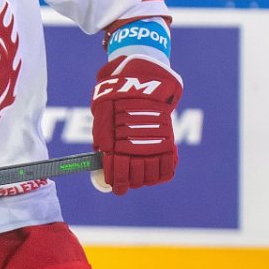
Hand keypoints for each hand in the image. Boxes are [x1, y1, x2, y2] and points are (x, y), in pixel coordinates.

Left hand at [91, 55, 182, 195]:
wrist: (142, 81)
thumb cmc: (117, 98)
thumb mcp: (102, 117)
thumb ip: (102, 139)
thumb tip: (101, 159)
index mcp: (114, 144)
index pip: (116, 175)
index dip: (118, 184)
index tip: (118, 188)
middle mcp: (134, 148)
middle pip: (134, 179)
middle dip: (131, 182)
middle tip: (129, 179)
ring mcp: (153, 146)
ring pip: (150, 177)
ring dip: (146, 179)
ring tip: (143, 174)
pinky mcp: (168, 143)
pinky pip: (168, 168)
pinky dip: (163, 173)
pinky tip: (157, 170)